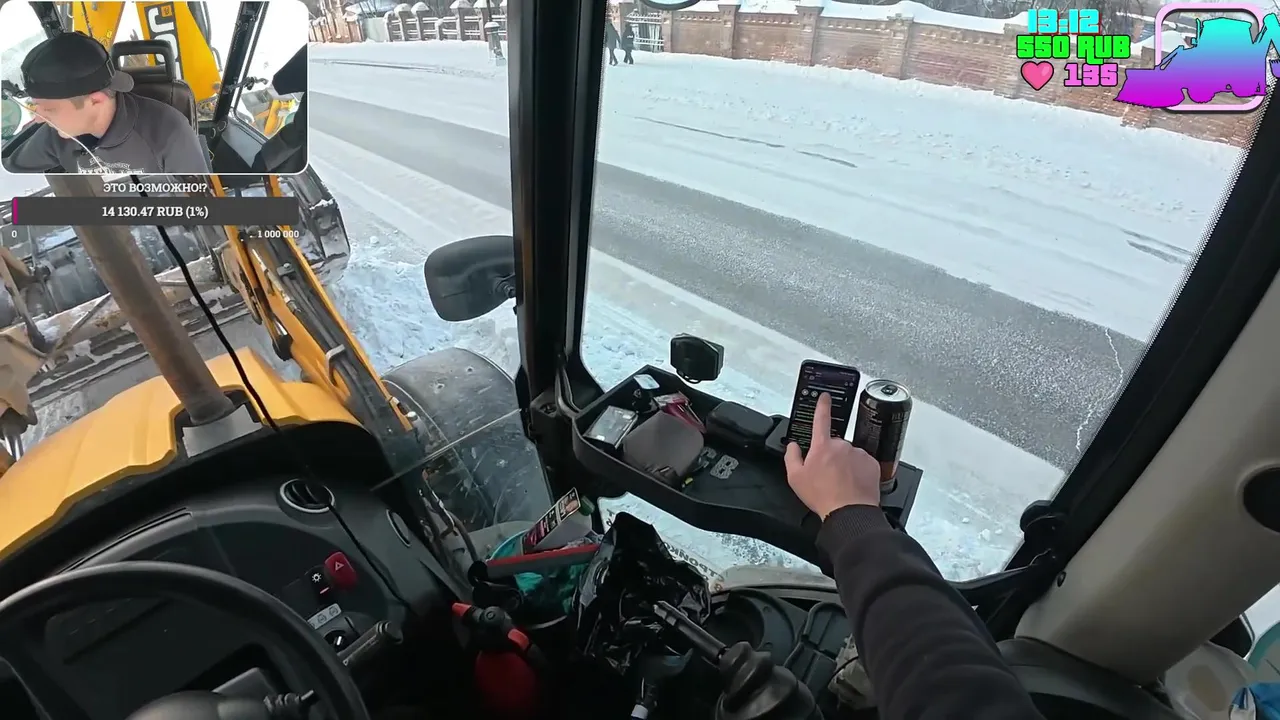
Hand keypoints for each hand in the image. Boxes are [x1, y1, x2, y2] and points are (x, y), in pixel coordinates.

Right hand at [784, 393, 881, 518]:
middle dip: (831, 457)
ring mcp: (858, 454)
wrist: (849, 512)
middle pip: (834, 446)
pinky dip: (858, 472)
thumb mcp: (795, 478)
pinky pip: (863, 464)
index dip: (822, 406)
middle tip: (828, 476)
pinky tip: (853, 484)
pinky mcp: (871, 464)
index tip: (825, 397)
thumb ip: (791, 457)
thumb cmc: (822, 496)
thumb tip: (793, 445)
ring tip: (841, 484)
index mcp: (822, 446)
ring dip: (846, 465)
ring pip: (849, 455)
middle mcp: (841, 445)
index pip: (821, 419)